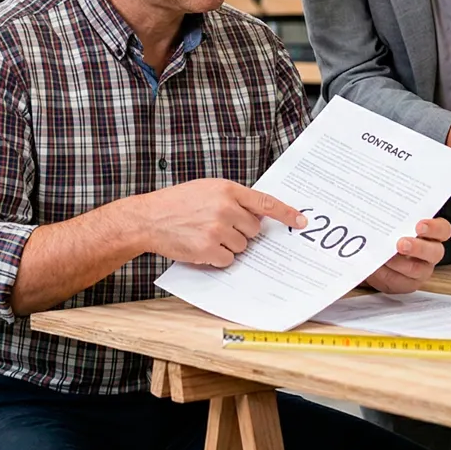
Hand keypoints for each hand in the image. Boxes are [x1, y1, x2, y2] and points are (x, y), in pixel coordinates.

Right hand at [142, 179, 306, 267]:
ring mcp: (217, 228)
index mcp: (228, 189)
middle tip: (220, 227)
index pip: (265, 202)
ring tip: (206, 234)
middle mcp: (225, 207)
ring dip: (228, 245)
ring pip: (242, 246)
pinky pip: (228, 260)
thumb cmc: (178, 203)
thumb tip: (260, 216)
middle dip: (242, 232)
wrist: (149, 218)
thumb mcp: (208, 189)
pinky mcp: (208, 248)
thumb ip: (234, 198)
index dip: (286, 213)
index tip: (301, 222)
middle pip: (254, 229)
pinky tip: (202, 247)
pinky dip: (217, 258)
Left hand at [365, 217, 450, 293]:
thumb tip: (380, 210)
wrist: (374, 252)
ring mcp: (421, 270)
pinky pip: (400, 282)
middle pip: (435, 252)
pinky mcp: (407, 283)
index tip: (419, 226)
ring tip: (385, 257)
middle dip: (418, 248)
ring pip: (417, 270)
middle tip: (401, 244)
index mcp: (432, 233)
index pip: (443, 229)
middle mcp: (430, 252)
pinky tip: (378, 266)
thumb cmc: (387, 233)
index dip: (434, 228)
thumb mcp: (392, 221)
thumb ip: (393, 217)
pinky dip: (387, 274)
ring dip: (399, 263)